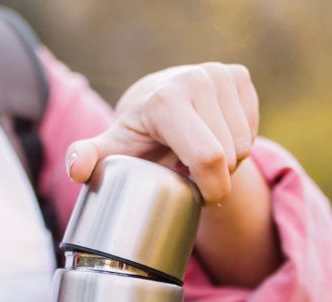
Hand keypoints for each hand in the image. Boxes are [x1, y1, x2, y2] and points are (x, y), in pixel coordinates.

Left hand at [66, 62, 259, 204]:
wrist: (155, 97)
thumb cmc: (135, 133)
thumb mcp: (111, 149)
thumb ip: (86, 158)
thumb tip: (77, 171)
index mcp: (167, 101)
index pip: (208, 157)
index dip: (210, 188)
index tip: (196, 197)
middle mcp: (196, 80)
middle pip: (229, 155)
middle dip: (216, 178)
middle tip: (190, 175)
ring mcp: (220, 74)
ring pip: (245, 144)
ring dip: (227, 162)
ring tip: (197, 156)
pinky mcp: (239, 75)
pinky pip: (253, 129)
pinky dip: (238, 142)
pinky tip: (213, 137)